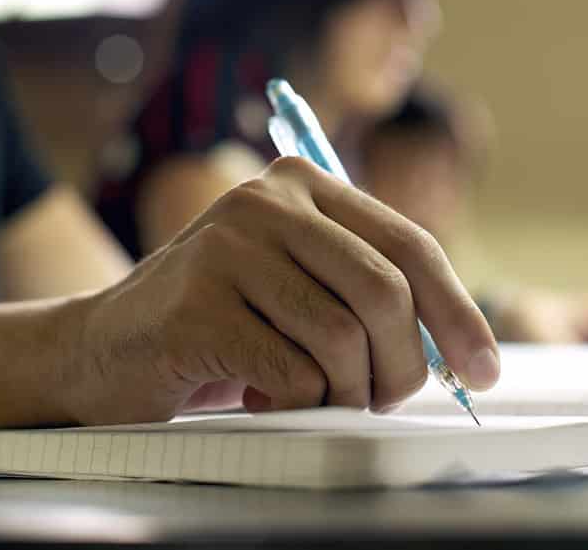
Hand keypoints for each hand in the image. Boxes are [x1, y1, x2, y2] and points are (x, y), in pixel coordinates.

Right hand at [57, 157, 499, 424]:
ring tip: (311, 396)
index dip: (458, 312)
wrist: (102, 349)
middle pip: (385, 292)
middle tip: (388, 400)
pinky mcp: (197, 303)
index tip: (484, 369)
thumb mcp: (299, 286)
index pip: (408, 245)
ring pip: (342, 338)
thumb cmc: (221, 324)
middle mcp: (266, 201)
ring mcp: (226, 246)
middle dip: (405, 365)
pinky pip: (290, 374)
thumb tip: (460, 349)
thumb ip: (366, 294)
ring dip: (344, 391)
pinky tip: (255, 394)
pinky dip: (290, 402)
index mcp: (303, 185)